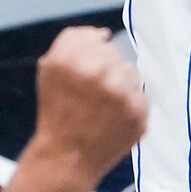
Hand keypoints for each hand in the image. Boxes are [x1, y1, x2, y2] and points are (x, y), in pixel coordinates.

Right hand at [31, 26, 148, 184]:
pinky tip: (114, 116)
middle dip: (105, 69)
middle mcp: (99, 73)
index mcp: (72, 60)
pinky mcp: (139, 113)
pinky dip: (130, 103)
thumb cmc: (56, 112)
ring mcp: (122, 94)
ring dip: (120, 84)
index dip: (92, 53)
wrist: (66, 157)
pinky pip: (140, 94)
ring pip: (130, 72)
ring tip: (103, 105)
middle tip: (93, 93)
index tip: (84, 72)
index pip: (97, 39)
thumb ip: (72, 41)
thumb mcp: (50, 69)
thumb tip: (104, 34)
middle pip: (115, 55)